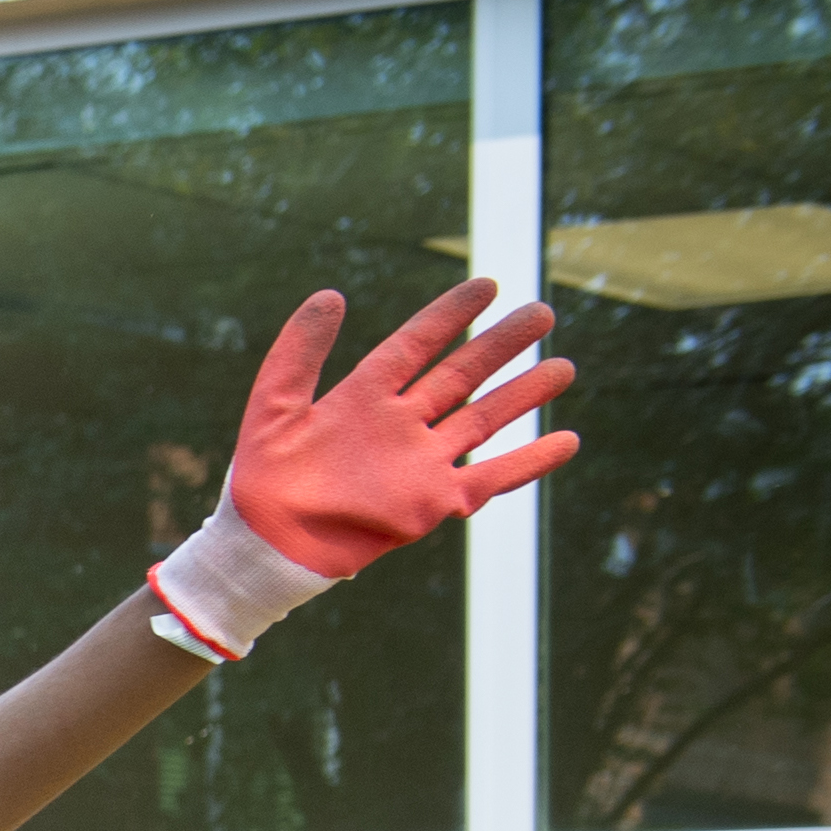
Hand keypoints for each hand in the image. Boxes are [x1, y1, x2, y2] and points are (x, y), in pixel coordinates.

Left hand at [228, 276, 572, 573]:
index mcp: (363, 397)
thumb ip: (299, 353)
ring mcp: (421, 462)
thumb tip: (330, 294)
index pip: (416, 345)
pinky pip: (491, 478)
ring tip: (561, 368)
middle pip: (460, 375)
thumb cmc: (263, 479)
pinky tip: (566, 440)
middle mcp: (400, 424)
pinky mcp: (434, 502)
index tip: (487, 285)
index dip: (449, 316)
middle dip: (501, 346)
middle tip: (542, 313)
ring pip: (483, 420)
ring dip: (522, 395)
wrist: (269, 545)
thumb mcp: (274, 407)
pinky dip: (529, 462)